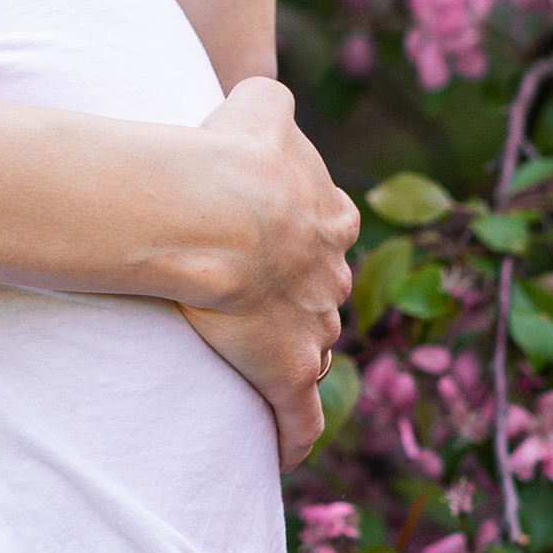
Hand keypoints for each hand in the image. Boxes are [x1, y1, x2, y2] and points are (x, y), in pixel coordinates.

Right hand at [166, 77, 357, 468]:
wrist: (221, 210)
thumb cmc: (231, 157)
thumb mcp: (258, 106)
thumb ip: (267, 101)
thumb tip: (262, 98)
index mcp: (328, 217)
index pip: (325, 234)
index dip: (298, 241)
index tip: (271, 245)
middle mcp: (331, 276)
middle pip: (323, 295)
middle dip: (301, 302)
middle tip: (257, 306)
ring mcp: (315, 329)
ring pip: (314, 350)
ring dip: (293, 358)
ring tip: (257, 370)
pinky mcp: (289, 372)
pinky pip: (300, 417)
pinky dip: (294, 438)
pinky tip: (284, 454)